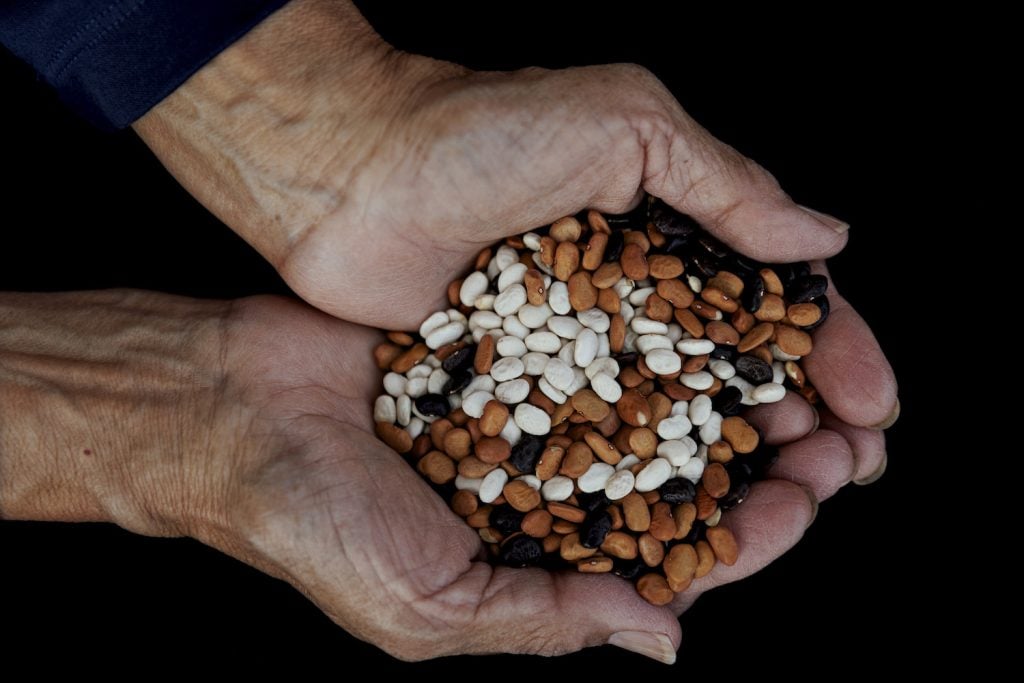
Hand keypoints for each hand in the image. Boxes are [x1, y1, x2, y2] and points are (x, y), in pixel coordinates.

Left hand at [135, 1, 895, 487]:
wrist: (348, 174)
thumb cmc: (477, 133)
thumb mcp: (621, 125)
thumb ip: (723, 184)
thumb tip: (829, 241)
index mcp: (668, 238)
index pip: (772, 306)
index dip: (832, 354)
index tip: (873, 408)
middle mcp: (631, 304)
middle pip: (735, 376)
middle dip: (800, 423)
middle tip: (843, 472)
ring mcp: (576, 355)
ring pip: (674, 423)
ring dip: (735, 466)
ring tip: (786, 506)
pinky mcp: (519, 393)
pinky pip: (594, 448)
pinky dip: (640, 483)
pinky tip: (681, 519)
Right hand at [191, 296, 858, 661]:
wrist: (231, 407)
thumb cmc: (312, 524)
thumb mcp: (427, 608)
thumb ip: (544, 623)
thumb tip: (664, 639)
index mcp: (533, 561)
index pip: (666, 561)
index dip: (744, 539)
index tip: (804, 505)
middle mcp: (542, 484)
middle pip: (676, 478)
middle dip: (757, 464)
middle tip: (834, 437)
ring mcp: (527, 407)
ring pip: (651, 404)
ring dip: (723, 394)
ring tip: (794, 372)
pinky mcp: (506, 342)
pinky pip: (594, 337)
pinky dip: (651, 333)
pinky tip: (708, 313)